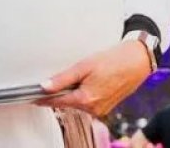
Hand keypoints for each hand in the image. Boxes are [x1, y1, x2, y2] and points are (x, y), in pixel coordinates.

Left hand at [34, 39, 150, 116]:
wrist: (137, 61)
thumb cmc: (112, 60)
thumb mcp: (83, 66)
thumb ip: (62, 79)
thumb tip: (45, 86)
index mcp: (86, 100)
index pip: (57, 102)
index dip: (43, 98)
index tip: (32, 96)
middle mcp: (93, 108)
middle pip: (67, 102)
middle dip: (59, 92)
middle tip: (55, 78)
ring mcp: (101, 109)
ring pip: (78, 101)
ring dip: (72, 91)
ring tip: (80, 74)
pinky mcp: (106, 106)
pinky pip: (88, 101)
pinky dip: (83, 92)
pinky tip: (88, 80)